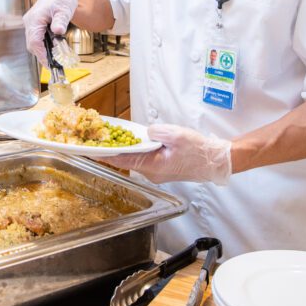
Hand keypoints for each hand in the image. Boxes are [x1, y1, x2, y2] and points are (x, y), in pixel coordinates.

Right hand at [23, 0, 78, 64]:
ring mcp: (30, 23)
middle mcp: (29, 21)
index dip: (41, 54)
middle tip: (53, 64)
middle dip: (41, 55)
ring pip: (33, 42)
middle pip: (32, 44)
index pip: (34, 41)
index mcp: (35, 18)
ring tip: (53, 58)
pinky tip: (51, 49)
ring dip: (42, 51)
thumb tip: (58, 31)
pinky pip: (35, 38)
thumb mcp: (64, 9)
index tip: (49, 63)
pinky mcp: (34, 25)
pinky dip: (42, 45)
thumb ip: (60, 21)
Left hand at [102, 124, 231, 185]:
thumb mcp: (177, 135)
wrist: (216, 161)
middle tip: (96, 139)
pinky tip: (133, 142)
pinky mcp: (161, 169)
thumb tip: (146, 132)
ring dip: (124, 150)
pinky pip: (143, 159)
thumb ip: (156, 132)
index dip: (104, 154)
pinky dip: (136, 151)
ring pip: (134, 159)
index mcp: (152, 166)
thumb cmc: (199, 151)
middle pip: (125, 160)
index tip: (89, 151)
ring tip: (110, 139)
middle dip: (111, 149)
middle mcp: (151, 173)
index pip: (121, 159)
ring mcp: (156, 173)